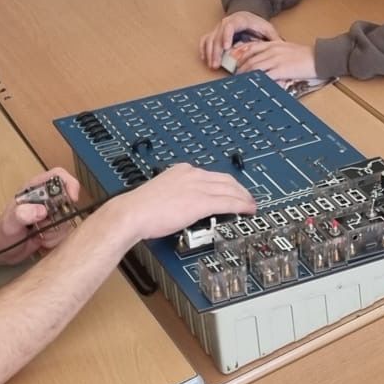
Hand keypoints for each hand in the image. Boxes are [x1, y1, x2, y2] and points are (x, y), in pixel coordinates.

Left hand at [0, 169, 83, 257]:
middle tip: (44, 226)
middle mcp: (46, 200)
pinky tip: (41, 242)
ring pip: (67, 221)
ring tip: (38, 236)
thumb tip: (42, 211)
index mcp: (35, 189)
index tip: (72, 199)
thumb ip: (22, 214)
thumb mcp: (9, 223)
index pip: (58, 176)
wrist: (0, 250)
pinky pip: (64, 234)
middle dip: (60, 218)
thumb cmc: (1, 232)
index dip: (69, 184)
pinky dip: (54, 241)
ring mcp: (51, 215)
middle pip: (67, 201)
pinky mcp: (54, 229)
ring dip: (54, 233)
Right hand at [114, 163, 257, 240]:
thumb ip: (174, 193)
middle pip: (225, 180)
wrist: (132, 213)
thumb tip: (180, 204)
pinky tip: (247, 210)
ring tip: (251, 206)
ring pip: (230, 190)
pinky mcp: (200, 202)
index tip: (230, 190)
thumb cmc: (139, 208)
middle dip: (239, 189)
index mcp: (181, 170)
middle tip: (247, 198)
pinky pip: (228, 202)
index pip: (211, 174)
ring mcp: (197, 187)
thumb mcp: (160, 193)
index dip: (226, 183)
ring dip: (243, 198)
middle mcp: (192, 175)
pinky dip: (241, 205)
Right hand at [200, 11, 276, 68]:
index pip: (229, 26)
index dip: (226, 36)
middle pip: (217, 35)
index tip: (226, 48)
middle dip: (216, 50)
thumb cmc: (256, 24)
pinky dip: (204, 49)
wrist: (247, 16)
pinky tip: (205, 59)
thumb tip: (281, 47)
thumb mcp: (267, 28)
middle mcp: (226, 23)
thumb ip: (273, 37)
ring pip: (210, 39)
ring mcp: (218, 28)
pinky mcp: (214, 33)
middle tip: (216, 64)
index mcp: (239, 20)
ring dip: (209, 53)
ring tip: (212, 65)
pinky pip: (205, 40)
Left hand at [229, 38, 317, 82]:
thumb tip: (266, 63)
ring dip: (245, 75)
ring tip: (239, 82)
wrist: (319, 58)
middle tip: (233, 76)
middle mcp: (272, 50)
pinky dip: (257, 81)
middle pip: (249, 58)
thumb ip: (275, 53)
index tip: (232, 61)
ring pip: (254, 67)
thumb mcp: (287, 49)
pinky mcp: (281, 69)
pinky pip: (265, 75)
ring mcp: (276, 59)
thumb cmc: (305, 55)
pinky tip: (252, 86)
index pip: (251, 47)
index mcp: (273, 44)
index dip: (239, 54)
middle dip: (239, 68)